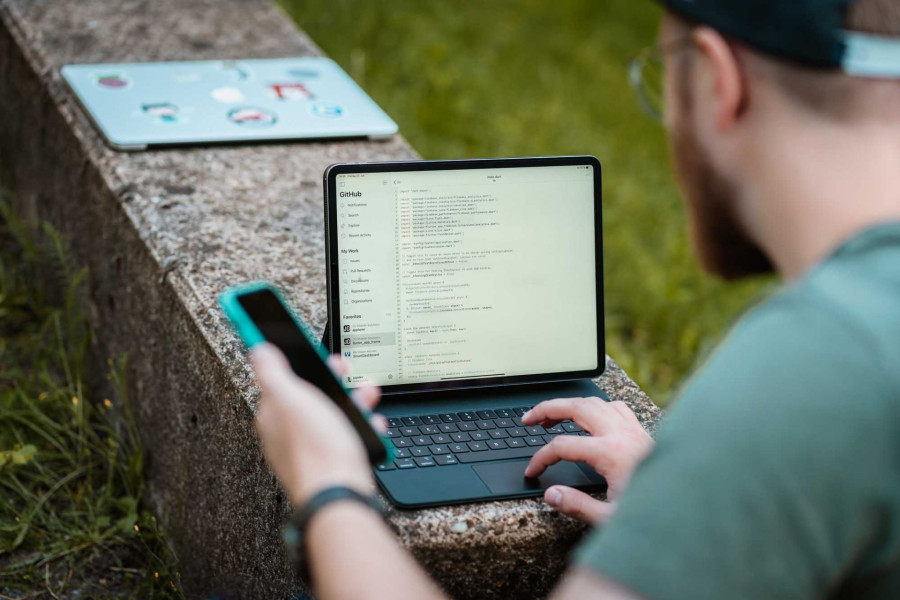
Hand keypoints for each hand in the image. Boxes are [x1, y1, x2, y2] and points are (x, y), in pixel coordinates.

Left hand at [250, 343, 383, 505]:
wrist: (340, 494)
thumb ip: (272, 372)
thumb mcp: (291, 398)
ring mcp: (309, 449)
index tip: (309, 351)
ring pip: (330, 415)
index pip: (278, 381)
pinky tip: (370, 424)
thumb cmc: (315, 449)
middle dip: (330, 380)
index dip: (297, 363)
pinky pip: (345, 437)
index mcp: (272, 416)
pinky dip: (360, 427)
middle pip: (307, 397)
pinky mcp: (330, 462)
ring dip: (351, 401)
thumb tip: (258, 350)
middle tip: (343, 369)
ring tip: (367, 395)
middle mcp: (287, 434)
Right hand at [522, 398, 652, 522]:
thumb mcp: (611, 519)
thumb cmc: (655, 513)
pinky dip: (595, 406)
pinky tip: (589, 417)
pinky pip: (614, 406)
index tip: (533, 471)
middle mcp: (621, 433)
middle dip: (547, 409)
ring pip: (594, 401)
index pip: (562, 446)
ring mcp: (632, 428)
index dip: (540, 457)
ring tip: (551, 415)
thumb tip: (550, 495)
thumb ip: (578, 506)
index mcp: (610, 453)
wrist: (689, 502)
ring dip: (569, 404)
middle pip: (575, 407)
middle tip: (528, 418)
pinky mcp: (641, 431)